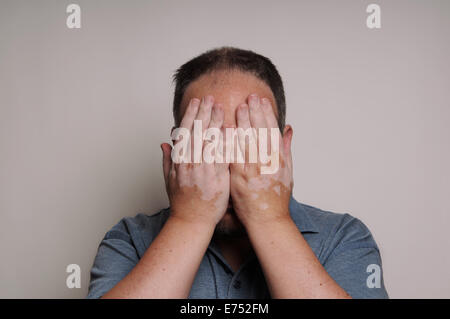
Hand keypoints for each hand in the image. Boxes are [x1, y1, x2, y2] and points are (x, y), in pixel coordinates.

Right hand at [161, 96, 229, 226]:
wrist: (192, 221)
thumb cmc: (182, 201)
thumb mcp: (169, 179)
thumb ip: (168, 159)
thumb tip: (164, 142)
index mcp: (180, 161)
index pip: (185, 132)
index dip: (191, 115)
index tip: (197, 102)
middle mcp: (190, 163)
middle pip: (197, 133)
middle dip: (204, 113)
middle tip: (210, 97)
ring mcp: (204, 170)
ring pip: (209, 141)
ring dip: (214, 122)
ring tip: (220, 107)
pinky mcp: (217, 178)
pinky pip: (222, 157)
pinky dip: (225, 142)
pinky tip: (230, 129)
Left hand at [230, 94, 293, 228]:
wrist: (267, 218)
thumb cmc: (277, 196)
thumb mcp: (287, 171)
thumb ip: (286, 147)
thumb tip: (288, 128)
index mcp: (279, 158)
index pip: (272, 131)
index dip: (267, 114)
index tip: (262, 100)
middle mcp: (267, 161)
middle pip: (261, 132)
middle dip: (255, 112)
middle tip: (250, 96)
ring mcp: (253, 168)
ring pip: (248, 141)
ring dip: (244, 122)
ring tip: (240, 106)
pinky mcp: (239, 176)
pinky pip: (234, 155)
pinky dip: (231, 141)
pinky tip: (227, 129)